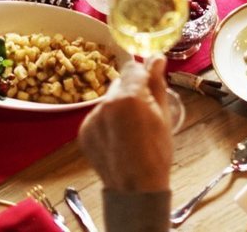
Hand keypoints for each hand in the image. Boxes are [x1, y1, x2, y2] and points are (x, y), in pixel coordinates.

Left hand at [78, 56, 172, 192]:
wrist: (135, 189)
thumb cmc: (156, 153)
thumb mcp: (163, 115)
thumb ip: (157, 83)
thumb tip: (156, 58)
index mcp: (129, 96)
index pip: (133, 68)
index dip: (143, 75)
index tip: (150, 84)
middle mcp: (106, 103)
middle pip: (119, 83)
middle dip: (130, 92)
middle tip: (142, 113)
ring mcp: (92, 118)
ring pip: (107, 100)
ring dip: (117, 107)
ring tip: (130, 130)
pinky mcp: (83, 131)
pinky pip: (97, 117)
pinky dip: (106, 122)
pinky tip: (118, 139)